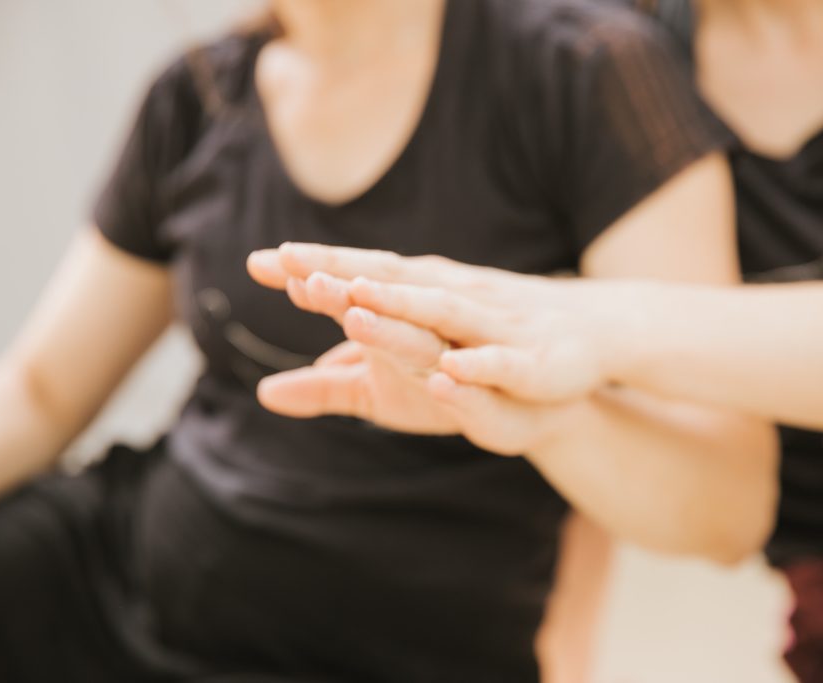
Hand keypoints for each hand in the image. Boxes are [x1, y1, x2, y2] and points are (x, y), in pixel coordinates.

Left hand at [247, 244, 614, 401]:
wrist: (565, 365)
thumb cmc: (462, 370)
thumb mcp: (383, 388)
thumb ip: (330, 388)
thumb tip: (264, 394)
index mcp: (411, 307)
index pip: (352, 283)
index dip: (308, 272)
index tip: (256, 261)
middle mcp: (442, 308)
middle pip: (384, 286)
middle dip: (339, 273)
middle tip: (290, 261)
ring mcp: (482, 334)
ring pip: (434, 320)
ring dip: (397, 311)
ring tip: (355, 304)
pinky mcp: (523, 365)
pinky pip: (494, 367)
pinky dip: (473, 368)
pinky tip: (449, 373)